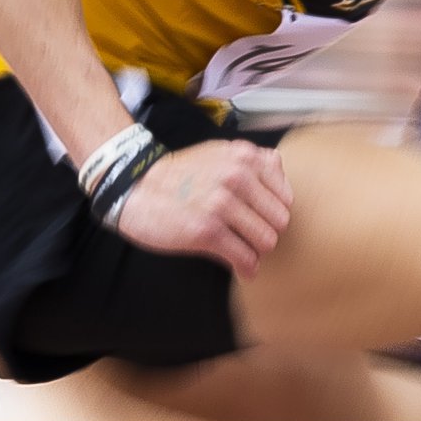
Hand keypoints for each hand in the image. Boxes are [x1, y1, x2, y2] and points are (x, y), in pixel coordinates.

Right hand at [113, 139, 294, 275]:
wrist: (134, 187)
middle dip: (266, 233)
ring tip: (244, 251)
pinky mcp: (206, 231)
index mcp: (245, 158)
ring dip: (256, 252)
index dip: (273, 213)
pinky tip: (241, 268)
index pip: (286, 197)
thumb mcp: (220, 152)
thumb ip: (254, 161)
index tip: (261, 221)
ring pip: (266, 241)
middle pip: (279, 222)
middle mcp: (237, 177)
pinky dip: (246, 268)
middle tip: (251, 239)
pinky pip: (244, 258)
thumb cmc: (179, 174)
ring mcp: (221, 204)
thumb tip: (282, 177)